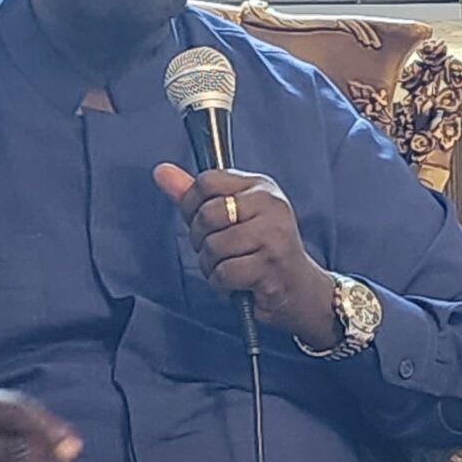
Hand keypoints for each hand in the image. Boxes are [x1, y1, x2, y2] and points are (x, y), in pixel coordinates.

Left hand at [152, 164, 340, 350]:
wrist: (300, 290)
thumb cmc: (262, 251)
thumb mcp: (231, 216)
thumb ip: (196, 196)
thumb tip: (161, 172)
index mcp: (260, 187)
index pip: (207, 181)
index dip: (192, 205)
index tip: (204, 223)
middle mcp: (271, 206)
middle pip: (207, 215)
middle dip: (201, 240)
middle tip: (219, 251)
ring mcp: (273, 236)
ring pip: (213, 246)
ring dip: (212, 265)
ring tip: (230, 267)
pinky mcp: (270, 266)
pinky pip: (223, 273)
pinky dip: (222, 284)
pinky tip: (237, 283)